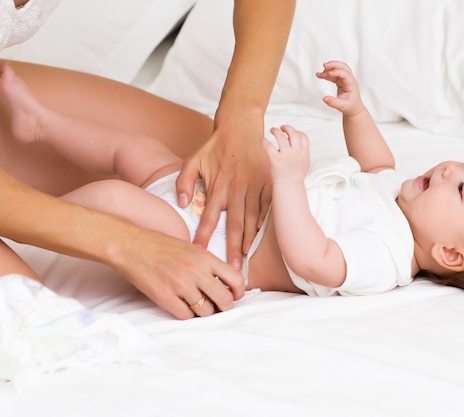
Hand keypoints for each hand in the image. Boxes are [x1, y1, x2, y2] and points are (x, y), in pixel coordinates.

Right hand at [114, 226, 244, 318]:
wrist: (131, 245)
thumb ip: (208, 264)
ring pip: (206, 312)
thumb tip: (225, 282)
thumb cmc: (161, 246)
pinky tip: (182, 306)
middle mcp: (197, 272)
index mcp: (206, 258)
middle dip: (224, 306)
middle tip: (217, 305)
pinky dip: (187, 314)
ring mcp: (181, 285)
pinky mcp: (165, 297)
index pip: (236, 280)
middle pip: (225, 300)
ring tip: (197, 305)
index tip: (234, 295)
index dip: (238, 292)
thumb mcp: (191, 248)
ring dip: (204, 312)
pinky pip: (186, 315)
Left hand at [176, 114, 270, 269]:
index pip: (208, 217)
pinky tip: (260, 235)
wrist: (240, 127)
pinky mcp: (267, 181)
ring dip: (248, 238)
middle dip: (230, 247)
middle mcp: (236, 189)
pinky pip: (266, 205)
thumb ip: (184, 182)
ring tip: (245, 255)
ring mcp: (253, 186)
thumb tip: (181, 204)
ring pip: (251, 218)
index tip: (199, 253)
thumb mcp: (193, 160)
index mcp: (217, 186)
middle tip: (230, 267)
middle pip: (233, 224)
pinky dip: (264, 220)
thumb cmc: (215, 146)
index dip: (203, 236)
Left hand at [262, 125, 310, 184]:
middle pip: (293, 133)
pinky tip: (263, 139)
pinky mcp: (275, 159)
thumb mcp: (305, 161)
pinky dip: (264, 140)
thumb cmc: (296, 174)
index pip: (302, 135)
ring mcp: (285, 155)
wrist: (289, 186)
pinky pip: (268, 146)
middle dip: (287, 127)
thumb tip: (299, 138)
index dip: (297, 131)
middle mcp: (296, 152)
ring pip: (281, 136)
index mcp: (304, 152)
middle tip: (281, 128)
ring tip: (272, 130)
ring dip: (276, 130)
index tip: (291, 133)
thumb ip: (303, 150)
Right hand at [315, 61, 364, 115]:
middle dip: (333, 64)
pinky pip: (334, 74)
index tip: (328, 73)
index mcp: (351, 84)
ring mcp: (345, 79)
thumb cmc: (350, 106)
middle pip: (343, 67)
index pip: (345, 74)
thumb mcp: (342, 106)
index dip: (337, 72)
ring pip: (338, 68)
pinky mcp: (341, 80)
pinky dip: (327, 73)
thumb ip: (333, 102)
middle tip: (324, 65)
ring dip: (329, 68)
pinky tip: (320, 75)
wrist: (353, 108)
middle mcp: (349, 79)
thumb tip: (324, 98)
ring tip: (320, 73)